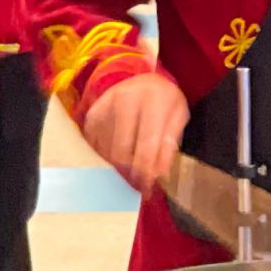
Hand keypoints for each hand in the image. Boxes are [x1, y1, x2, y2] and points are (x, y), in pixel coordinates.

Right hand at [82, 71, 187, 195]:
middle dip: (128, 173)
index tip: (146, 188)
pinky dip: (100, 158)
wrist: (145, 82)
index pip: (147, 142)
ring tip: (125, 179)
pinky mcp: (92, 113)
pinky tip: (111, 165)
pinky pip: (92, 144)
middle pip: (121, 149)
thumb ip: (169, 144)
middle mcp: (126, 98)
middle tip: (134, 187)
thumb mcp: (178, 118)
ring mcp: (105, 105)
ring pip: (105, 149)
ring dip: (114, 169)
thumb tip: (158, 173)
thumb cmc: (165, 103)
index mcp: (153, 99)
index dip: (146, 169)